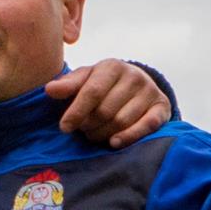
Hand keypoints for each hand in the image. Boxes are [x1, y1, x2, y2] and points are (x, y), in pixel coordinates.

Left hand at [44, 60, 170, 148]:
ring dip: (103, 134)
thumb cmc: (102, 85)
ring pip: (121, 122)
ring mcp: (150, 91)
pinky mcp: (161, 108)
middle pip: (105, 111)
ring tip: (96, 133)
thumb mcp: (84, 80)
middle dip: (89, 125)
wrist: (135, 86)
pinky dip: (129, 137)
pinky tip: (114, 143)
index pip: (92, 92)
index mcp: (112, 66)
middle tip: (83, 130)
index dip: (76, 112)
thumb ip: (68, 85)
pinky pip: (146, 126)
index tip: (64, 127)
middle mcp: (134, 76)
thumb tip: (49, 90)